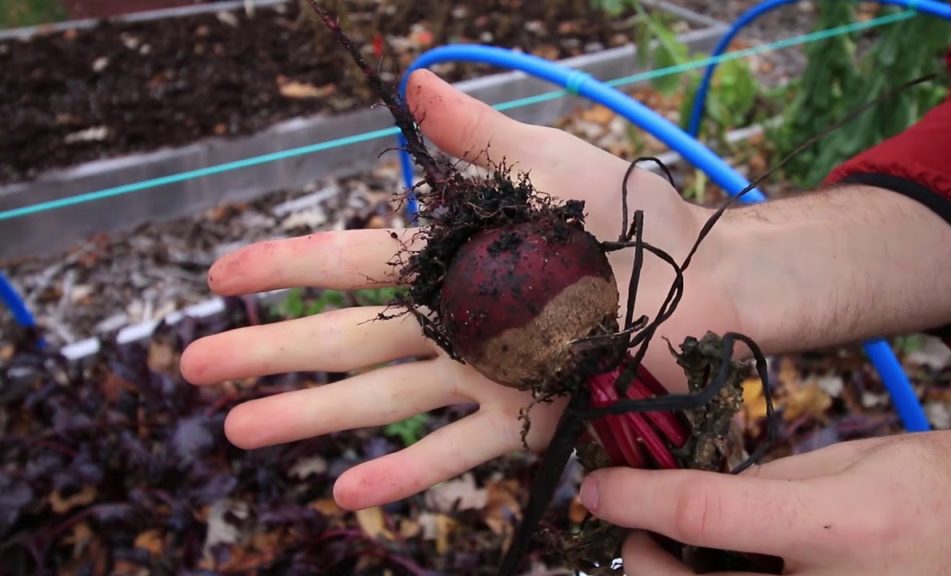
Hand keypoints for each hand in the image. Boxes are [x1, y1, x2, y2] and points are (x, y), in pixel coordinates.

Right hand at [180, 69, 741, 510]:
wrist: (704, 283)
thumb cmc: (629, 218)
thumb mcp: (546, 164)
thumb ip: (477, 134)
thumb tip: (414, 79)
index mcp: (450, 257)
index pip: (348, 261)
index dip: (283, 265)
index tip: (220, 271)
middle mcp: (451, 321)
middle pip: (343, 338)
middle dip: (267, 350)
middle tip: (194, 362)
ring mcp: (481, 376)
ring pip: (379, 401)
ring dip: (310, 416)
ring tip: (241, 430)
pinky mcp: (522, 420)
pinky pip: (453, 452)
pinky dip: (403, 473)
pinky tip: (346, 492)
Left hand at [578, 428, 950, 574]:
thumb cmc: (942, 488)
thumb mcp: (851, 463)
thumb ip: (765, 487)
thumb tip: (691, 502)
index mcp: (842, 528)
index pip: (704, 514)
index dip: (636, 498)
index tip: (595, 486)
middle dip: (644, 560)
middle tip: (641, 528)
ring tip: (681, 554)